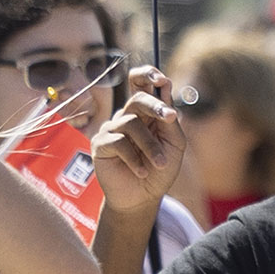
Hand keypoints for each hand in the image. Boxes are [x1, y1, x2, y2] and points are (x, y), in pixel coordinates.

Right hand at [92, 66, 184, 214]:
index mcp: (146, 113)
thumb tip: (166, 87)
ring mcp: (112, 129)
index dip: (147, 75)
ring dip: (150, 145)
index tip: (161, 79)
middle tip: (170, 117)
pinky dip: (135, 158)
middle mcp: (128, 117)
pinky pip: (118, 142)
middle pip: (137, 98)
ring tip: (160, 163)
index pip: (141, 84)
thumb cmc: (160, 170)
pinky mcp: (100, 144)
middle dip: (155, 105)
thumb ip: (169, 119)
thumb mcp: (174, 144)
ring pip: (131, 123)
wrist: (143, 198)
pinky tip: (142, 171)